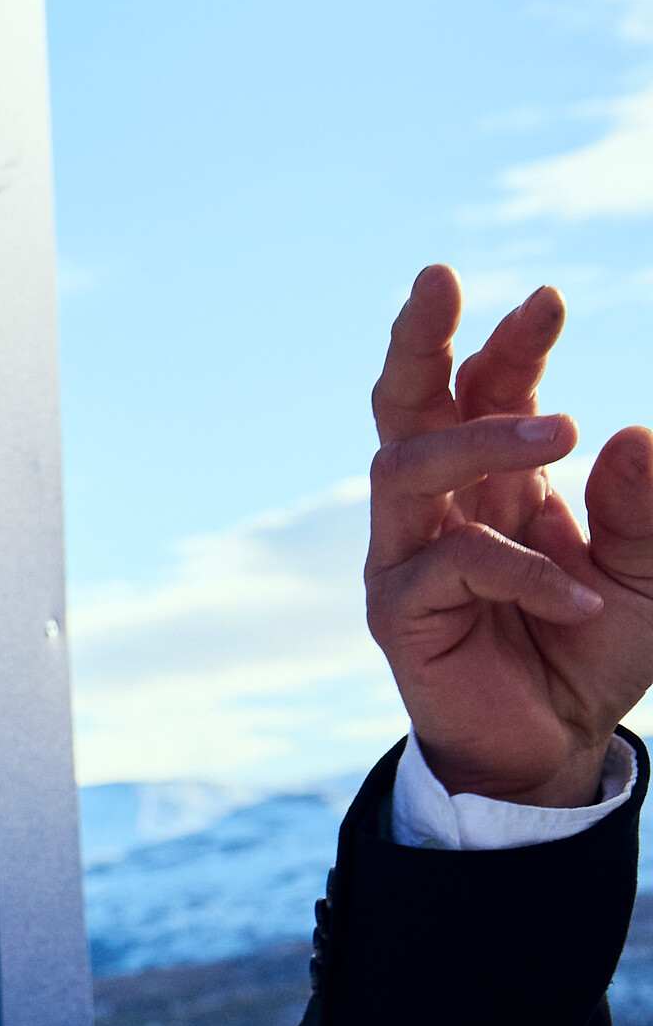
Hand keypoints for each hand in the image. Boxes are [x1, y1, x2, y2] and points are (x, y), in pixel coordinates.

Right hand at [365, 265, 652, 805]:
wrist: (556, 747)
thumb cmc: (594, 647)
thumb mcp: (648, 570)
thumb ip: (641, 507)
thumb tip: (633, 432)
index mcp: (496, 478)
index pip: (488, 389)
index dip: (512, 341)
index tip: (550, 298)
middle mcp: (440, 504)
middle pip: (404, 403)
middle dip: (418, 339)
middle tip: (438, 278)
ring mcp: (407, 554)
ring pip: (406, 465)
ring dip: (479, 436)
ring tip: (562, 428)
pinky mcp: (398, 612)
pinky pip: (451, 564)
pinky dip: (524, 570)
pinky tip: (580, 599)